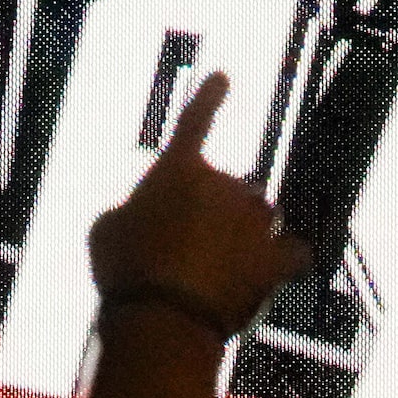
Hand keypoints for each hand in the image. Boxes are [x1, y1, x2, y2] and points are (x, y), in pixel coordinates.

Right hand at [88, 72, 314, 339]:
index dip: (209, 99)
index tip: (223, 79)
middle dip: (209, 215)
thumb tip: (142, 217)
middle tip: (179, 254)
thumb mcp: (106, 230)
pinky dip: (282, 261)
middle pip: (226, 189)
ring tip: (210, 276)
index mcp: (180, 170)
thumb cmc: (126, 271)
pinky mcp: (275, 260)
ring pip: (256, 218)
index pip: (196, 122)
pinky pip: (292, 253)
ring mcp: (256, 222)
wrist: (162, 319)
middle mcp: (226, 185)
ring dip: (240, 238)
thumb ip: (131, 210)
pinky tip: (270, 273)